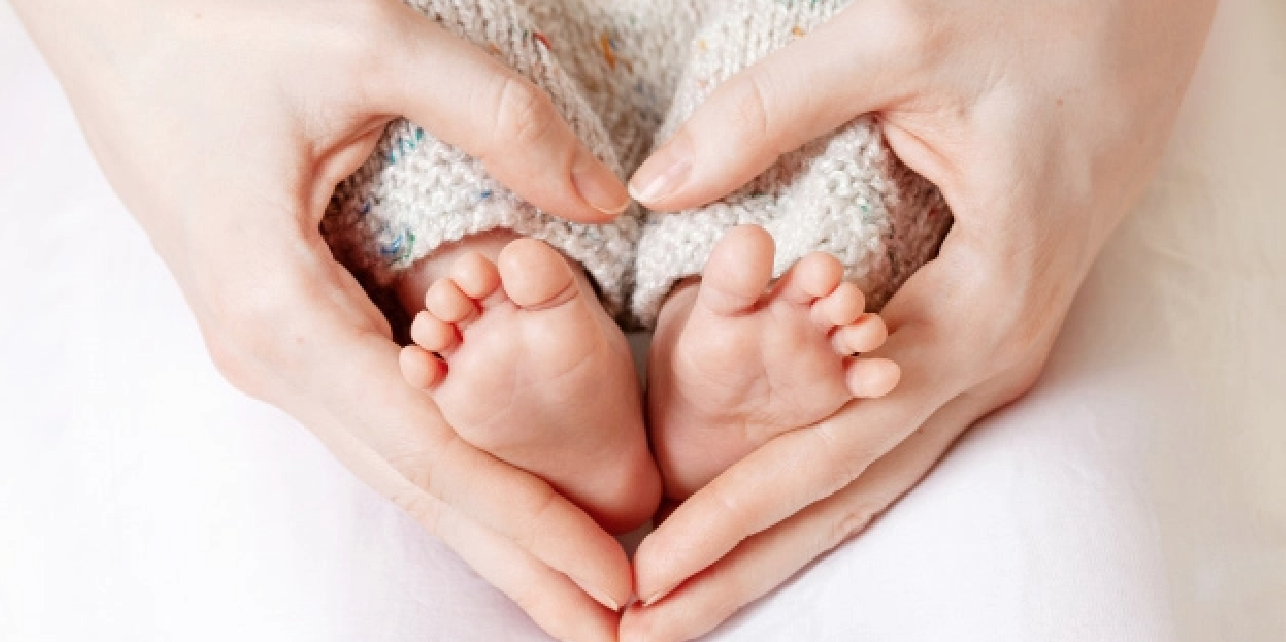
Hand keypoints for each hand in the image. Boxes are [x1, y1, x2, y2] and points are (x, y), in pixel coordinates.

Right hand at [11, 0, 632, 639]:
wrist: (109, 14)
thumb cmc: (214, 22)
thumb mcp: (366, 43)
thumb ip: (499, 120)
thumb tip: (608, 199)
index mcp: (279, 310)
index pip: (428, 449)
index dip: (526, 522)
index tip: (613, 581)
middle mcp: (271, 355)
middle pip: (415, 485)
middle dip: (516, 561)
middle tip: (612, 634)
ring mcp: (273, 347)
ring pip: (397, 458)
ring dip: (487, 525)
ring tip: (569, 587)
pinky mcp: (286, 323)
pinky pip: (379, 414)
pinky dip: (449, 466)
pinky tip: (497, 495)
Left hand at [621, 0, 1216, 638]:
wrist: (1150, 4)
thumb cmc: (1051, 14)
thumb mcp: (904, 37)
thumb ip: (771, 114)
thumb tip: (657, 184)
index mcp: (978, 310)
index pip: (832, 449)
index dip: (733, 515)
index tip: (647, 569)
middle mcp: (988, 356)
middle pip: (850, 493)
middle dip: (747, 566)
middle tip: (648, 631)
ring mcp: (989, 351)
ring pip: (871, 474)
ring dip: (777, 540)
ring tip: (689, 600)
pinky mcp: (975, 326)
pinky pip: (889, 431)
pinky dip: (818, 481)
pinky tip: (766, 512)